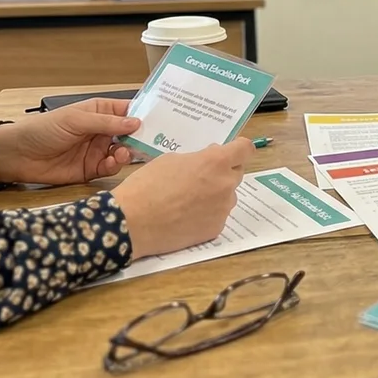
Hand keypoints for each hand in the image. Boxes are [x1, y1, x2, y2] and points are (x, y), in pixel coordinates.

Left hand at [0, 98, 139, 184]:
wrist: (17, 156)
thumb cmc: (43, 129)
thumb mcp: (76, 120)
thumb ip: (107, 122)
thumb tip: (137, 122)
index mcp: (99, 112)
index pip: (128, 110)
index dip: (145, 114)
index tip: (163, 120)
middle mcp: (102, 131)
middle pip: (131, 133)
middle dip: (142, 137)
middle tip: (153, 142)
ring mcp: (97, 150)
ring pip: (124, 152)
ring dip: (128, 152)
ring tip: (124, 153)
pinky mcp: (91, 170)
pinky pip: (110, 168)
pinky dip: (115, 166)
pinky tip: (112, 163)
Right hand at [111, 139, 257, 258]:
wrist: (132, 222)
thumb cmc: (147, 185)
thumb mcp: (171, 160)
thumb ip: (197, 159)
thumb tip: (209, 162)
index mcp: (216, 162)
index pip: (245, 149)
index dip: (239, 149)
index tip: (231, 151)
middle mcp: (226, 184)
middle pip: (237, 172)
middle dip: (223, 172)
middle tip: (200, 176)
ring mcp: (223, 209)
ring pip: (228, 196)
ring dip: (216, 194)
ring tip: (188, 200)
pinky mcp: (216, 228)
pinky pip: (218, 216)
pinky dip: (207, 214)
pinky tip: (186, 216)